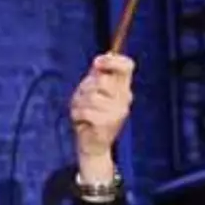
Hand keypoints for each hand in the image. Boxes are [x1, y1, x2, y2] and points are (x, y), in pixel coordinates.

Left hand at [71, 53, 134, 180]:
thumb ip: (97, 76)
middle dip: (85, 88)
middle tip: (83, 98)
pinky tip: (81, 121)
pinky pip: (85, 111)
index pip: (127, 66)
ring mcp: (118, 111)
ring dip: (79, 103)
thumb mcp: (93, 92)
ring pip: (91, 96)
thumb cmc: (91, 114)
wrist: (92, 144)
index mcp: (123, 87)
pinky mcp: (107, 123)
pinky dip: (77, 114)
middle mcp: (125, 98)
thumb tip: (98, 61)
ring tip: (82, 111)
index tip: (96, 62)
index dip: (112, 61)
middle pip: (102, 80)